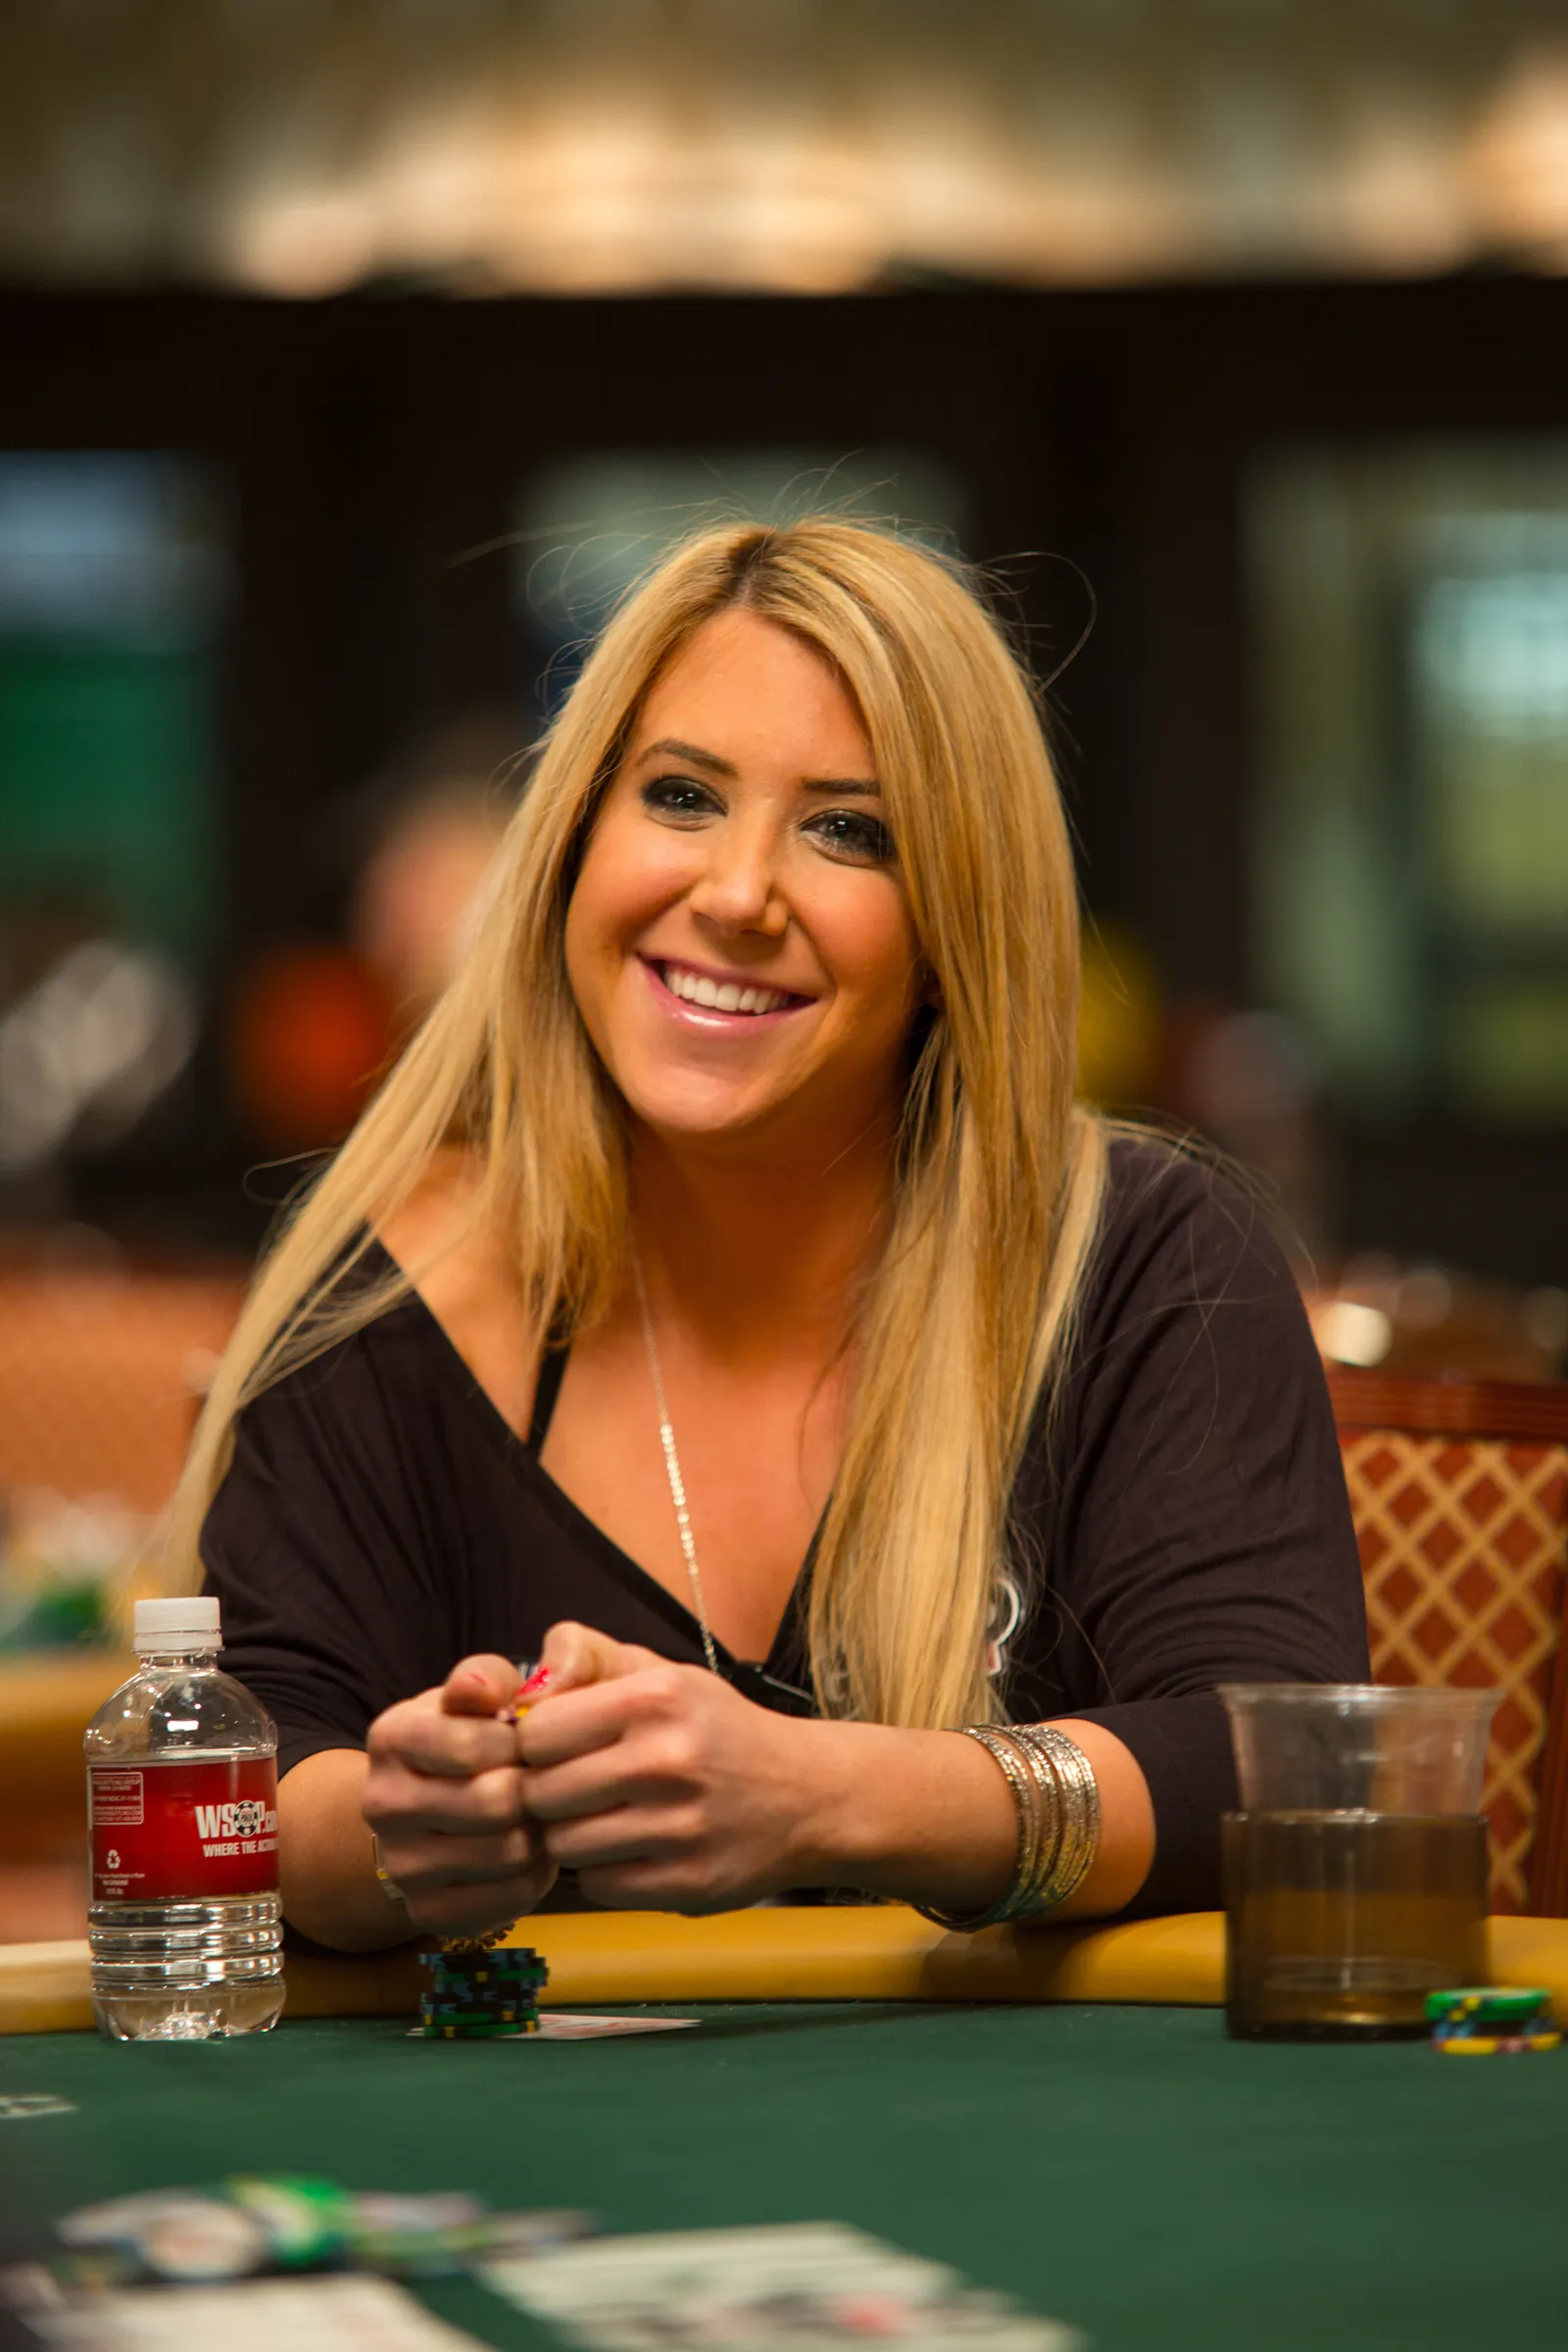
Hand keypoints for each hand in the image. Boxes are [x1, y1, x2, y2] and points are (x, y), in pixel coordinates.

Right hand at [363, 1653, 556, 1938]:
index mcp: (391, 1736)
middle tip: (540, 1782)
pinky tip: (525, 1851)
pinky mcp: (427, 1912)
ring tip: (535, 1814)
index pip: (474, 1745)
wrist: (429, 1807)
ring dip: (539, 1833)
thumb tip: (484, 1691)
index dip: (520, 1743)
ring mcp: (400, 1865)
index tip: (525, 1742)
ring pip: (508, 1854)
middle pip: (495, 1804)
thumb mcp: (477, 1692)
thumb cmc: (470, 1735)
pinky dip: (533, 1876)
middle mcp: (382, 1804)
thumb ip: (486, 1677)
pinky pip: (509, 1900)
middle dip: (533, 1789)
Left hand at [516, 1621, 828, 1911]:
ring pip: (563, 1847)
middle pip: (541, 1794)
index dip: (536, 1742)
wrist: (808, 1795)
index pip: (536, 1732)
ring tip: (605, 1818)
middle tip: (577, 1788)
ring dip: (573, 1836)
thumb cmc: (716, 1729)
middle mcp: (668, 1760)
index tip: (556, 1747)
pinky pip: (598, 1888)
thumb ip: (584, 1660)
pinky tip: (633, 1849)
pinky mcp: (688, 1885)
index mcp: (656, 1698)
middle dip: (548, 1792)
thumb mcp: (661, 1671)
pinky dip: (605, 1873)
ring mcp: (680, 1829)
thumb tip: (520, 1690)